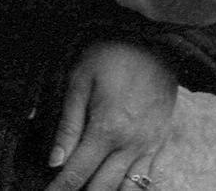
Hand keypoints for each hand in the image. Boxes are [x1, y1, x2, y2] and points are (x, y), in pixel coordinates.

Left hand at [46, 41, 175, 190]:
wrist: (156, 39)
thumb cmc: (112, 54)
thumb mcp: (80, 80)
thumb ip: (68, 125)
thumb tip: (55, 162)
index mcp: (108, 130)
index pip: (77, 174)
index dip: (59, 190)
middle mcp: (131, 145)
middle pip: (102, 189)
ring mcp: (149, 145)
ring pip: (129, 190)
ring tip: (90, 190)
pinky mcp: (161, 141)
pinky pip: (150, 178)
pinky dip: (134, 188)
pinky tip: (118, 187)